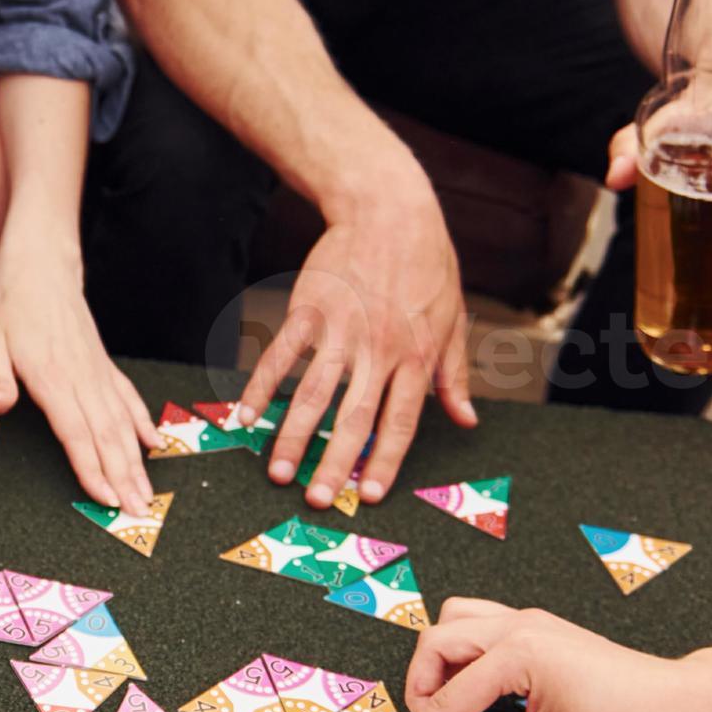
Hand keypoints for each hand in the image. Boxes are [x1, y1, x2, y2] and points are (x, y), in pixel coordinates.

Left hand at [0, 228, 158, 513]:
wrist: (42, 266)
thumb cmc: (10, 304)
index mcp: (50, 376)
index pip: (75, 432)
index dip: (91, 468)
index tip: (106, 498)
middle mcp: (80, 377)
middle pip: (106, 435)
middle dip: (123, 477)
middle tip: (138, 511)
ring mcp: (96, 370)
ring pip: (121, 422)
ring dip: (135, 460)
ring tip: (146, 493)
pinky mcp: (102, 363)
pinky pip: (126, 397)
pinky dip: (141, 421)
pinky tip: (153, 444)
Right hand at [247, 186, 477, 511]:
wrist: (389, 210)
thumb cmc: (427, 264)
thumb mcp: (453, 318)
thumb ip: (454, 375)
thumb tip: (466, 420)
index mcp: (417, 357)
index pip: (400, 422)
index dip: (384, 461)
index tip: (368, 495)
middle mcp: (379, 350)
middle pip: (355, 418)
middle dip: (335, 464)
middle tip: (317, 502)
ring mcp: (341, 330)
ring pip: (314, 394)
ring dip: (293, 437)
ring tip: (278, 473)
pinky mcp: (309, 309)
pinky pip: (281, 355)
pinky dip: (262, 386)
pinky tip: (245, 416)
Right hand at [385, 599, 702, 711]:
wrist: (682, 706)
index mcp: (518, 652)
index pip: (447, 700)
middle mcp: (518, 626)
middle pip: (436, 643)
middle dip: (421, 691)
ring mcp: (530, 622)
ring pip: (455, 624)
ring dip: (440, 664)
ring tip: (448, 708)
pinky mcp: (540, 629)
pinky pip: (482, 626)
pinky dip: (466, 655)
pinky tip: (478, 691)